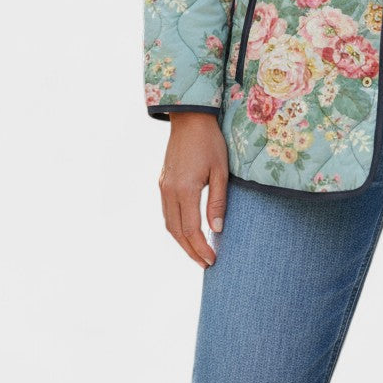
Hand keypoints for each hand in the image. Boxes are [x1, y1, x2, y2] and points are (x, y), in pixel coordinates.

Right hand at [158, 113, 228, 268]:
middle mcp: (169, 191)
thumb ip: (218, 202)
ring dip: (182, 241)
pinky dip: (176, 227)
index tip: (212, 260)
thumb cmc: (210, 142)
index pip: (191, 229)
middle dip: (190, 251)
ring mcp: (163, 187)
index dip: (201, 248)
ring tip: (198, 252)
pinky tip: (188, 231)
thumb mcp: (220, 171)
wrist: (190, 118)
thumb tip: (217, 230)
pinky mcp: (162, 182)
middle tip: (206, 263)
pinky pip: (167, 212)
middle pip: (176, 232)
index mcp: (184, 189)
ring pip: (169, 223)